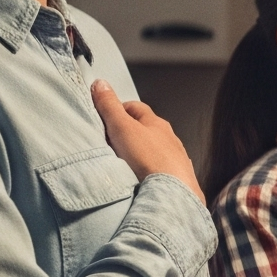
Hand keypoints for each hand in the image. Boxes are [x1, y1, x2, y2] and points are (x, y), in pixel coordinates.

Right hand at [92, 80, 204, 204]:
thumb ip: (110, 106)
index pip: (136, 108)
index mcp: (156, 123)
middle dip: (128, 132)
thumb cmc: (150, 158)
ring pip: (153, 149)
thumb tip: (101, 84)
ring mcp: (174, 158)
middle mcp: (169, 138)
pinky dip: (147, 169)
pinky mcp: (175, 177)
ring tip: (123, 160)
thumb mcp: (122, 127)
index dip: (119, 109)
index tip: (105, 116)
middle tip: (110, 139)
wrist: (172, 192)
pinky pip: (158, 168)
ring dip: (139, 152)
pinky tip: (139, 176)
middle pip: (145, 129)